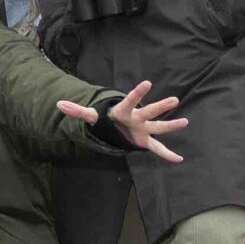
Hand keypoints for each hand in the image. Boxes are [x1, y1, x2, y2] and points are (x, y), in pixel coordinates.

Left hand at [59, 80, 188, 163]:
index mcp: (123, 111)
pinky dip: (167, 155)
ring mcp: (143, 129)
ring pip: (159, 127)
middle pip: (150, 111)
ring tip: (185, 121)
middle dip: (161, 106)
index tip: (147, 83)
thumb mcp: (91, 116)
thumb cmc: (106, 118)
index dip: (137, 93)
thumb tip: (59, 105)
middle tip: (174, 100)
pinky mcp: (145, 141)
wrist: (116, 126)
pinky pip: (158, 148)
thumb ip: (77, 111)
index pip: (130, 100)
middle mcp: (137, 118)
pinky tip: (178, 160)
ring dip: (171, 126)